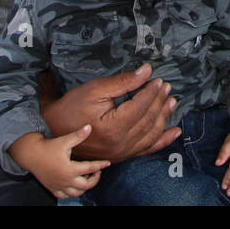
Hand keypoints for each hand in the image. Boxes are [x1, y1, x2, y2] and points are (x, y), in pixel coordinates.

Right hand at [10, 125, 110, 199]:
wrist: (31, 155)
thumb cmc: (48, 147)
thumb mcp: (64, 141)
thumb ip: (78, 136)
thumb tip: (89, 127)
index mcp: (70, 169)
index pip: (90, 168)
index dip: (101, 165)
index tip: (107, 163)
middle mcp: (65, 180)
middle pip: (86, 186)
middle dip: (95, 179)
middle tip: (97, 172)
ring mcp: (59, 186)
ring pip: (76, 193)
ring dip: (84, 188)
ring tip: (87, 178)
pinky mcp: (52, 188)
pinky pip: (64, 197)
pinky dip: (71, 193)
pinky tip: (74, 186)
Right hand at [40, 65, 179, 162]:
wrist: (55, 132)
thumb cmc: (72, 108)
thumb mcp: (95, 90)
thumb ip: (123, 83)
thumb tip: (146, 71)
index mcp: (113, 127)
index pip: (140, 107)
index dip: (151, 92)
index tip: (158, 80)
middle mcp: (119, 144)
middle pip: (148, 120)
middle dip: (159, 102)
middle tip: (166, 87)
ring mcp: (121, 153)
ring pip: (150, 135)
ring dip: (164, 118)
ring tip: (171, 102)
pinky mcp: (121, 156)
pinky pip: (146, 150)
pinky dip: (162, 141)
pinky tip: (174, 132)